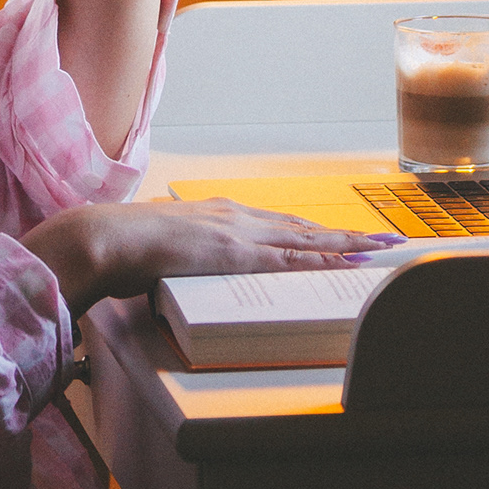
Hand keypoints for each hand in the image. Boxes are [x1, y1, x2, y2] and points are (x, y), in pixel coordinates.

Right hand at [22, 198, 406, 321]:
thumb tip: (177, 271)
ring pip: (307, 240)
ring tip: (382, 250)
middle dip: (344, 236)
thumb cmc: (123, 248)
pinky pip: (291, 259)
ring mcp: (240, 233)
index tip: (338, 238)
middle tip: (383, 240)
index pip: (277, 225)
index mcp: (219, 216)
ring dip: (347, 245)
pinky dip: (324, 260)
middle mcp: (237, 217)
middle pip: (302, 228)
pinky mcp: (238, 253)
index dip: (311, 233)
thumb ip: (179, 258)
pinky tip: (347, 264)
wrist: (106, 237)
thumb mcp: (162, 251)